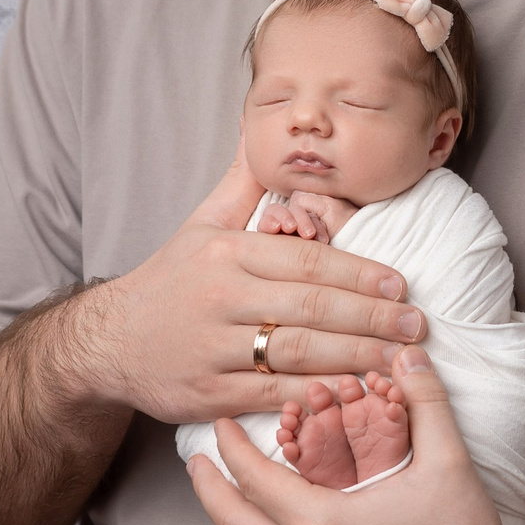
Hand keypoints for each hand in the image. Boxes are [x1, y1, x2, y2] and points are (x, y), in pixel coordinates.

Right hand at [42, 157, 425, 426]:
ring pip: (295, 354)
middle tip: (415, 326)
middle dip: (370, 318)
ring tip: (398, 362)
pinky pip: (271, 396)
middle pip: (309, 308)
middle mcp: (220, 297)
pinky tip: (351, 396)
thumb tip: (261, 126)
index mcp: (227, 252)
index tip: (400, 285)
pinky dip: (314, 398)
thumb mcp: (203, 223)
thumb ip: (244, 180)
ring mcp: (213, 349)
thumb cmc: (170, 280)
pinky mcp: (209, 394)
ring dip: (354, 359)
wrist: (108, 340)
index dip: (358, 274)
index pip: (306, 261)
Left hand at [188, 343, 524, 524]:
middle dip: (208, 488)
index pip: (254, 478)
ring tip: (220, 498)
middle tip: (197, 460)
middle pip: (231, 522)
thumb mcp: (447, 460)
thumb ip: (424, 399)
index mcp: (321, 523)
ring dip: (226, 524)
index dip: (230, 448)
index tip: (219, 423)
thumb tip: (407, 354)